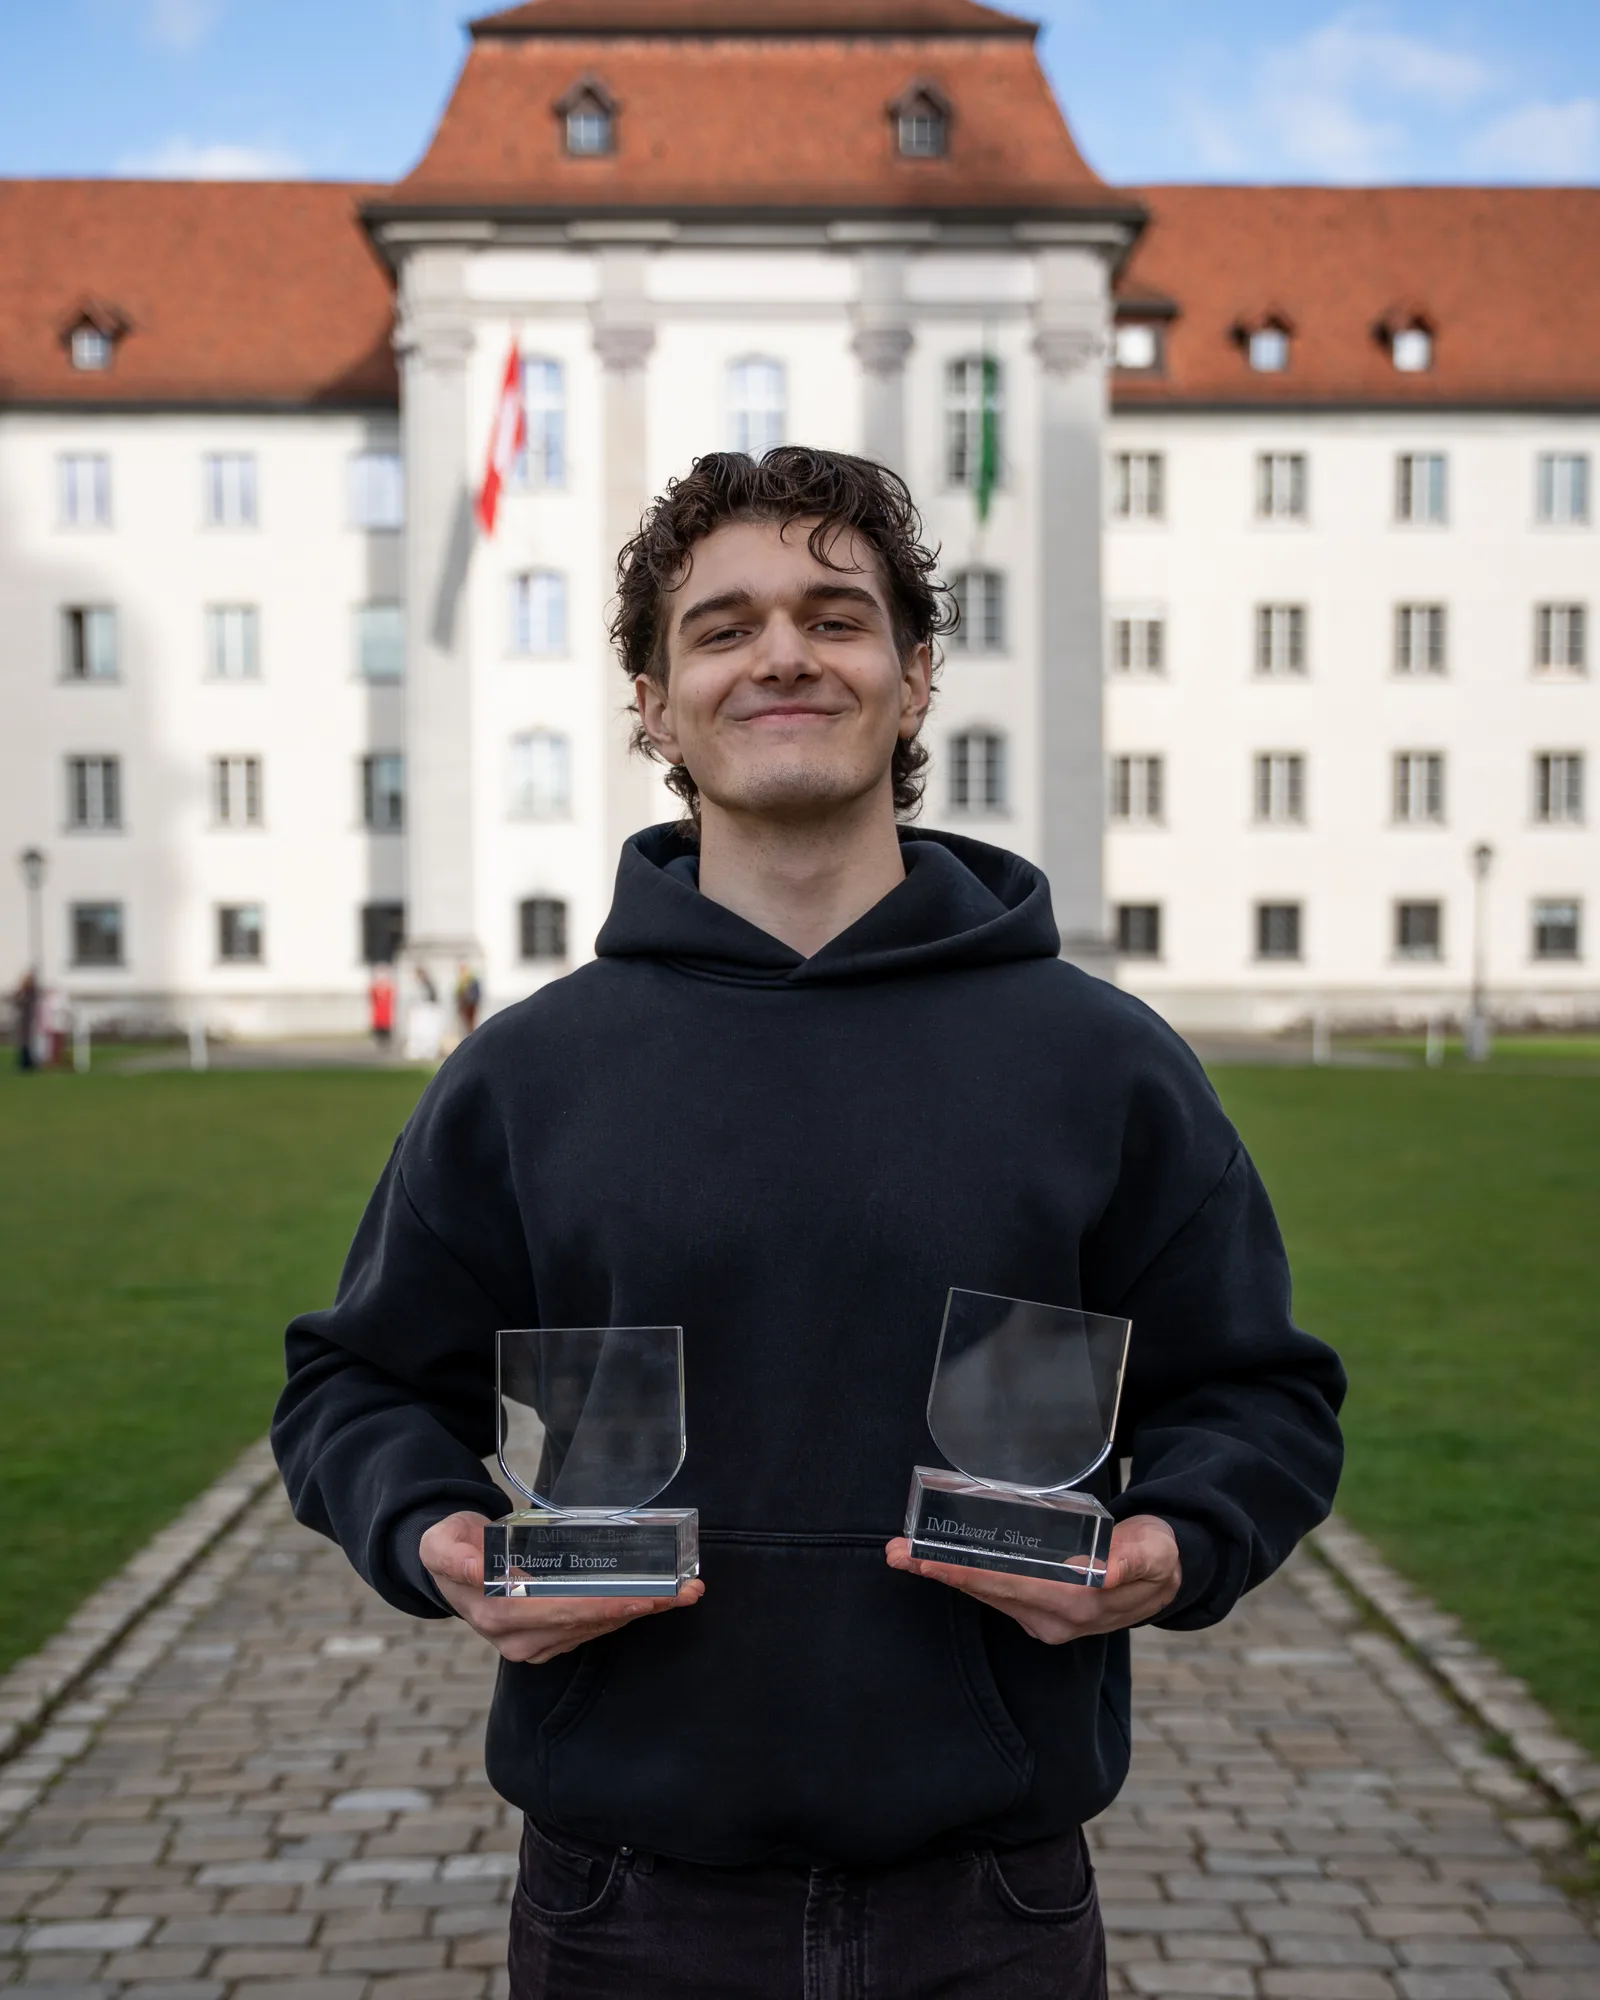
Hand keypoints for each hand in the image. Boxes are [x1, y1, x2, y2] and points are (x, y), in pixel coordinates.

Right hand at [419, 1511, 704, 1665]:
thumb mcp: (440, 1543)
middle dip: (639, 1607)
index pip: (561, 1611)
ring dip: (640, 1612)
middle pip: (589, 1622)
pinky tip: (655, 1600)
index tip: (645, 1595)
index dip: (606, 1604)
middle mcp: (518, 1638)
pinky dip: (624, 1613)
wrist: (448, 1566)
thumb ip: (453, 1555)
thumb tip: (475, 1569)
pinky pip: (591, 1627)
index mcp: (496, 1614)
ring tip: (683, 1594)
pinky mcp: (547, 1639)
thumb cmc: (451, 1547)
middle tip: (685, 1592)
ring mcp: (534, 1643)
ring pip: (595, 1628)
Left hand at [885, 1513, 1181, 1645]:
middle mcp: (1055, 1619)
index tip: (925, 1559)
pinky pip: (998, 1594)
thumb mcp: (1156, 1550)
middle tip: (895, 1551)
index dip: (964, 1572)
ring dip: (947, 1576)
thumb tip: (1109, 1568)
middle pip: (987, 1592)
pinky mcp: (1043, 1612)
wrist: (1170, 1574)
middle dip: (939, 1572)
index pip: (1007, 1585)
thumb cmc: (1159, 1554)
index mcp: (1077, 1603)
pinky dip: (968, 1578)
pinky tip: (945, 1563)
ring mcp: (1047, 1619)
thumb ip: (1135, 1558)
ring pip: (988, 1595)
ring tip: (905, 1554)